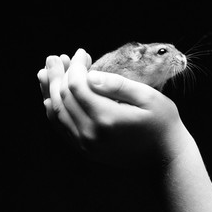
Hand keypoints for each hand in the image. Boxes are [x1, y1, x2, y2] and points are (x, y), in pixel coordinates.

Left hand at [37, 48, 190, 165]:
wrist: (165, 158)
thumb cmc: (163, 124)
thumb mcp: (150, 98)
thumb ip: (119, 85)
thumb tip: (90, 75)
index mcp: (107, 118)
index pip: (77, 86)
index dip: (76, 66)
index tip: (82, 53)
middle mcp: (91, 134)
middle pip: (62, 98)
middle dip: (58, 74)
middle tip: (57, 57)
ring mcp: (85, 145)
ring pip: (56, 113)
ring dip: (50, 90)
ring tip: (46, 71)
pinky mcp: (85, 151)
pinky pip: (61, 128)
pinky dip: (52, 110)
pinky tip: (50, 96)